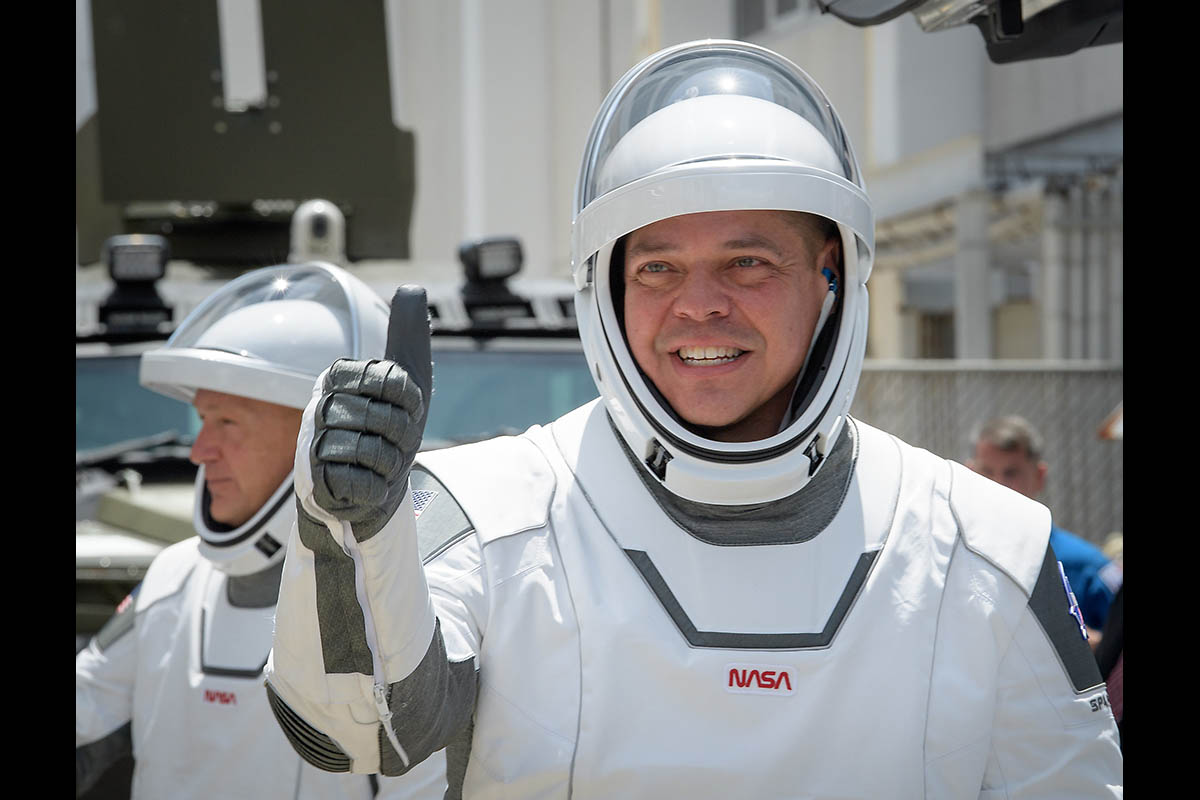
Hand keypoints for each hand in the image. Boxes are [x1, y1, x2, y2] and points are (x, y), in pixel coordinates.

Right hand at [305, 286, 432, 541]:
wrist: (372, 489)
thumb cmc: (389, 430)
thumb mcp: (406, 380)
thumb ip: (407, 335)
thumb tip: (412, 288)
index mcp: (338, 376)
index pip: (395, 381)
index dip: (410, 401)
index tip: (405, 410)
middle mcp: (320, 405)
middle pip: (386, 418)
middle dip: (402, 436)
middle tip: (393, 442)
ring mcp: (313, 445)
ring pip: (371, 451)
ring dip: (389, 463)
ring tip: (379, 464)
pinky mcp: (317, 482)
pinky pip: (363, 483)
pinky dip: (376, 488)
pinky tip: (367, 484)